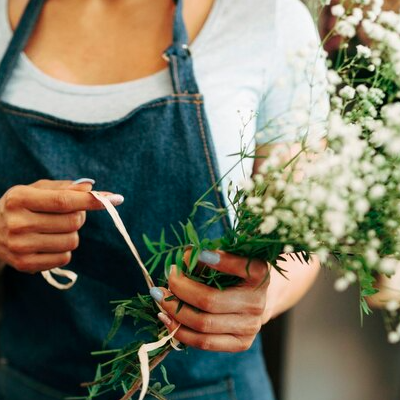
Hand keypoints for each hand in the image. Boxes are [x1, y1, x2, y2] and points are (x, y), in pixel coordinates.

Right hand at [0, 179, 123, 273]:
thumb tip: (91, 189)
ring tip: (55, 229)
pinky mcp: (25, 264)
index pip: (65, 201)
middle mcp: (18, 223)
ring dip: (72, 233)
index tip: (115, 199)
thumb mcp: (35, 190)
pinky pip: (65, 258)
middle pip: (73, 222)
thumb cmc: (21, 207)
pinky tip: (49, 242)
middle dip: (79, 216)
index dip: (92, 201)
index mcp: (20, 198)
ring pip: (72, 241)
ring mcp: (20, 246)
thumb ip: (64, 188)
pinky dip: (64, 249)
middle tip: (67, 214)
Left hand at [150, 250, 270, 351]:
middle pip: (210, 300)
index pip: (240, 266)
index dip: (219, 261)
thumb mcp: (227, 257)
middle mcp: (256, 301)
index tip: (194, 254)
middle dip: (180, 288)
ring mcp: (250, 326)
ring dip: (174, 310)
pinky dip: (179, 330)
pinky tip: (165, 317)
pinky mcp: (240, 343)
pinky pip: (203, 342)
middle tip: (169, 276)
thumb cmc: (234, 273)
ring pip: (203, 323)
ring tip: (160, 296)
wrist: (256, 299)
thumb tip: (180, 262)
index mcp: (259, 273)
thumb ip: (206, 256)